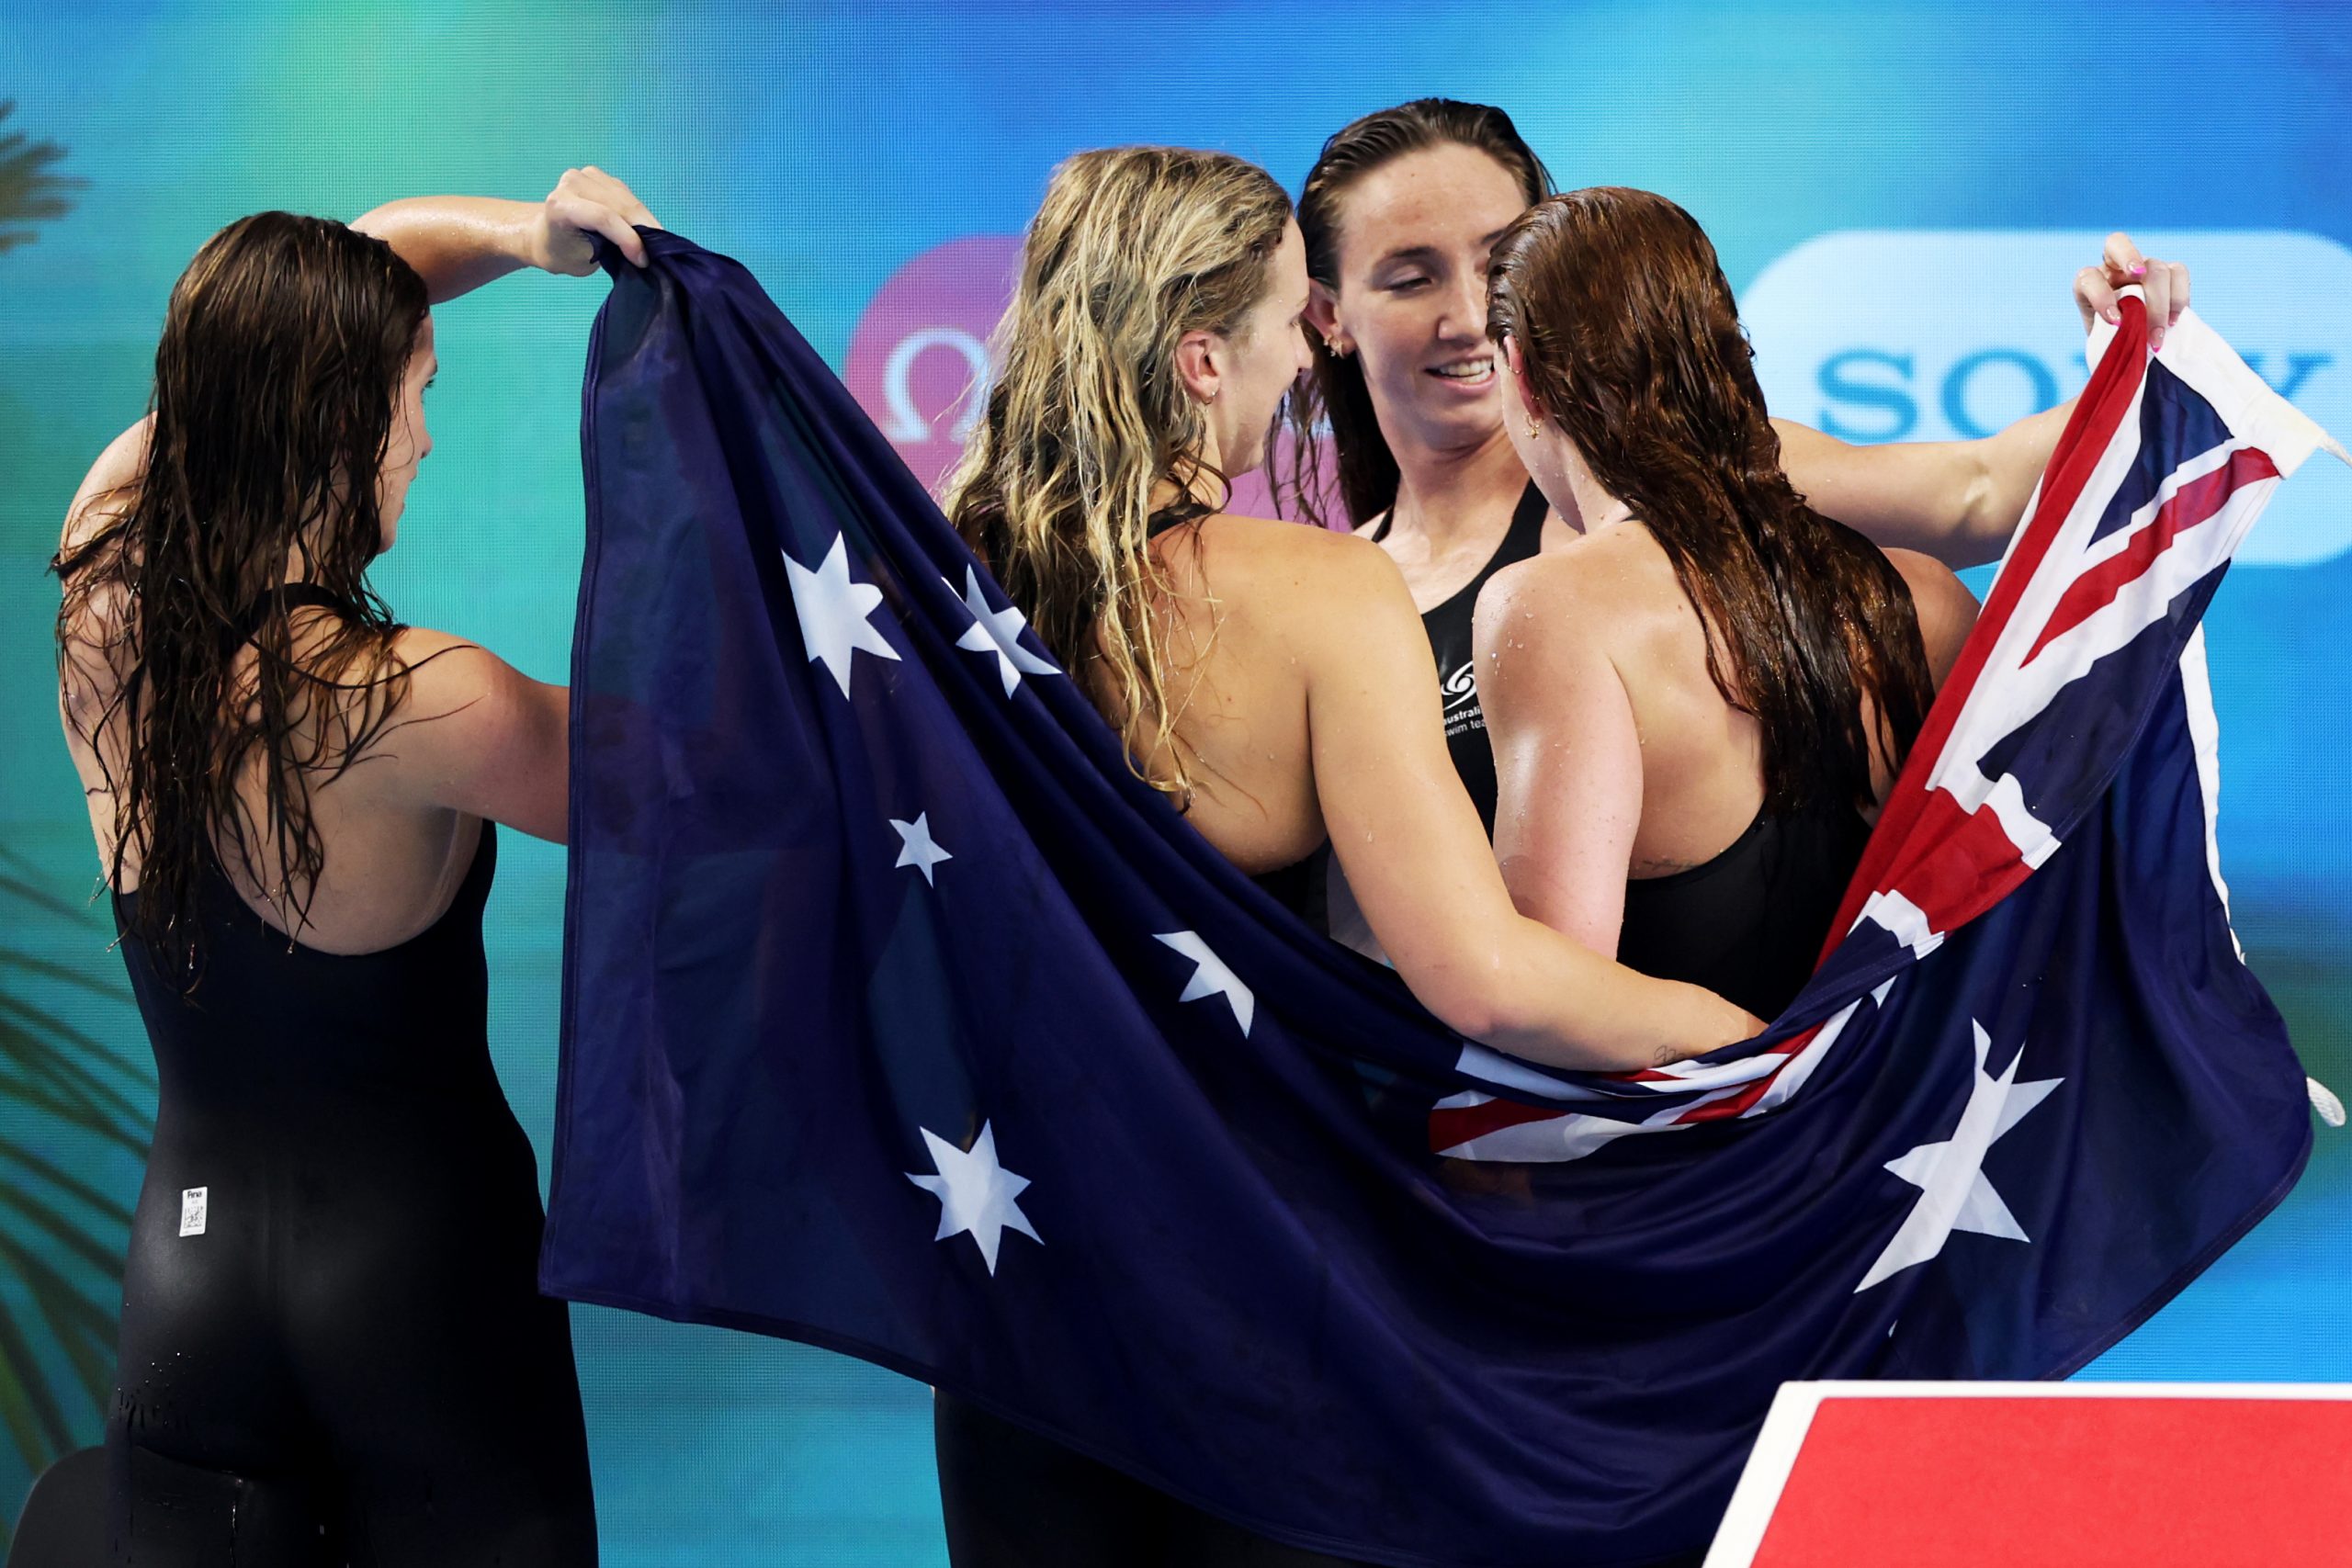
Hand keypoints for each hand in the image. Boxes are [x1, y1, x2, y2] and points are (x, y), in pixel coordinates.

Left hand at [531, 166, 661, 273]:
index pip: (603, 217)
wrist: (543, 234)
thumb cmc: (560, 252)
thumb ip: (609, 251)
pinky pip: (627, 195)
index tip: (643, 260)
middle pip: (619, 206)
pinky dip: (640, 213)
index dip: (628, 238)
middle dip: (643, 230)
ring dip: (646, 221)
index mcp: (560, 204)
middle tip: (660, 253)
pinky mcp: (600, 175)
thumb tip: (642, 251)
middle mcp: (573, 183)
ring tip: (657, 242)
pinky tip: (646, 228)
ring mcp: (587, 175)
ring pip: (627, 199)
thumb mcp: (582, 260)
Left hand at [2075, 232, 2189, 350]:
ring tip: (2156, 337)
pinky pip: (2178, 272)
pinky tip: (2174, 322)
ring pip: (2155, 268)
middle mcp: (2113, 267)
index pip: (2087, 276)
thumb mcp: (2102, 345)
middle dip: (2130, 262)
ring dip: (2159, 305)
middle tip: (2140, 296)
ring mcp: (2143, 266)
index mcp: (2088, 284)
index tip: (2115, 320)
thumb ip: (2107, 339)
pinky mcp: (2169, 272)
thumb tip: (2121, 347)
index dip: (2100, 295)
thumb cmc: (2114, 346)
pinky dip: (2179, 298)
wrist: (2137, 346)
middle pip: (2117, 245)